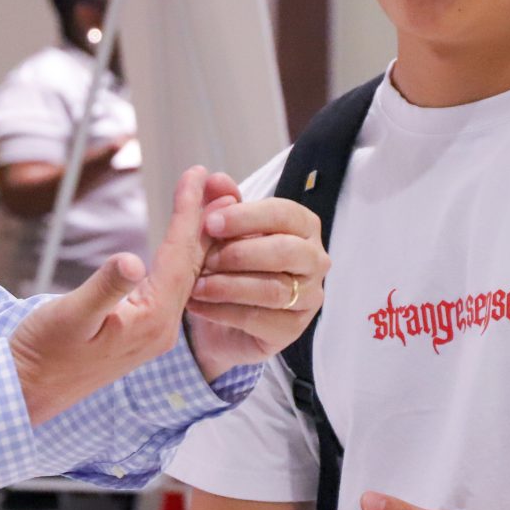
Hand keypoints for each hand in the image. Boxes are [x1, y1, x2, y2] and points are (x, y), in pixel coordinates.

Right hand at [10, 167, 208, 424]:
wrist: (29, 391)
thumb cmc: (44, 352)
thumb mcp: (70, 315)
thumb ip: (105, 288)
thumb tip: (132, 260)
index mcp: (153, 322)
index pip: (180, 257)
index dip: (189, 213)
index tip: (197, 175)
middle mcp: (162, 328)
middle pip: (195, 265)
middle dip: (207, 220)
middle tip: (219, 178)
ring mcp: (154, 331)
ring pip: (188, 275)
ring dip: (199, 237)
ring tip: (213, 201)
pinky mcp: (141, 330)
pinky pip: (174, 286)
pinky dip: (182, 256)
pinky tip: (186, 242)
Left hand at [182, 180, 328, 379]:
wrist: (223, 317)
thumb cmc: (231, 264)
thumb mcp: (222, 230)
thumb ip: (220, 202)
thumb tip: (214, 179)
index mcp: (303, 226)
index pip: (284, 214)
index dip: (245, 217)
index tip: (210, 222)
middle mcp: (315, 260)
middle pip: (286, 252)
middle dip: (239, 253)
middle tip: (203, 259)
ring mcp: (309, 297)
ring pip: (273, 289)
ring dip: (228, 286)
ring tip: (195, 285)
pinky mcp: (293, 329)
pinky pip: (259, 319)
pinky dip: (223, 311)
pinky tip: (198, 305)